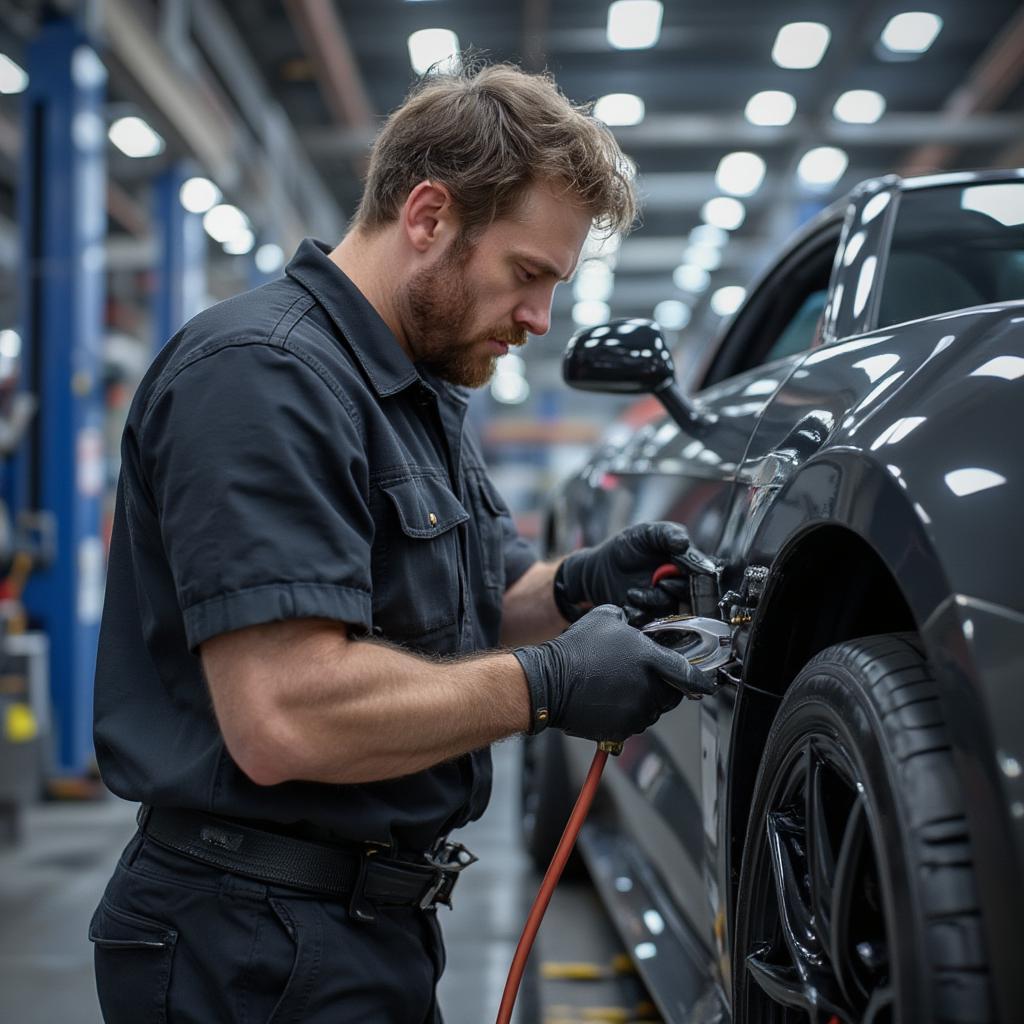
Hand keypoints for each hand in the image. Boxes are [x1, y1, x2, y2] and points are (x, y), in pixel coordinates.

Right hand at [512, 605, 716, 742]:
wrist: (550, 681)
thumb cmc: (575, 649)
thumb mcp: (605, 618)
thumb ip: (627, 621)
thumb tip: (630, 625)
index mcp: (650, 659)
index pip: (688, 673)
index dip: (701, 679)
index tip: (707, 682)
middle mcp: (648, 688)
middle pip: (671, 694)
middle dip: (663, 687)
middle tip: (644, 678)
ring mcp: (636, 711)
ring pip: (652, 710)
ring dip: (643, 701)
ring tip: (618, 688)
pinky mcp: (621, 729)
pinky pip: (632, 723)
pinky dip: (625, 715)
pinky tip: (607, 701)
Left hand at [554, 522, 715, 624]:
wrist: (599, 567)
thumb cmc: (626, 546)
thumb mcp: (646, 533)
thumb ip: (667, 534)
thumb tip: (684, 543)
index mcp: (684, 564)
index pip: (702, 573)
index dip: (695, 573)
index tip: (681, 569)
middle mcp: (678, 585)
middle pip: (691, 594)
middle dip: (676, 589)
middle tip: (660, 581)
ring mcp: (664, 602)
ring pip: (672, 610)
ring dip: (653, 602)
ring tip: (633, 593)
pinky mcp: (649, 615)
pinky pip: (652, 622)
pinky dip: (639, 614)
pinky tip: (627, 605)